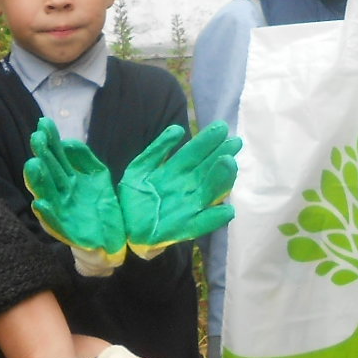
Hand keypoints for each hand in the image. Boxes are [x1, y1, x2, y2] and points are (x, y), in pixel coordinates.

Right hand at [24, 118, 125, 275]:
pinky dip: (47, 214)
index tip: (45, 123)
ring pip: (46, 193)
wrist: (111, 238)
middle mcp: (60, 193)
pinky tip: (40, 203)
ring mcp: (61, 211)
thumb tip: (68, 142)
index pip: (56, 156)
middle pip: (49, 171)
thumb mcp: (97, 175)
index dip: (50, 140)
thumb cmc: (100, 205)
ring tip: (33, 165)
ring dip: (38, 180)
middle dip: (43, 155)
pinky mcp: (66, 231)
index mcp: (67, 179)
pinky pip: (54, 222)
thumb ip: (84, 158)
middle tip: (37, 137)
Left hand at [117, 122, 242, 256]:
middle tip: (235, 141)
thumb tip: (178, 129)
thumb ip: (158, 151)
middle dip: (220, 155)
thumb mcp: (140, 169)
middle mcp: (185, 188)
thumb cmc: (133, 197)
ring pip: (207, 192)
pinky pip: (201, 224)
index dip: (206, 141)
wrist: (122, 227)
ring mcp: (186, 208)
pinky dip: (215, 219)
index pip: (194, 153)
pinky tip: (227, 212)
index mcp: (175, 172)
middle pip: (205, 170)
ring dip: (220, 179)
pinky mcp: (183, 229)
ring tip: (228, 163)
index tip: (221, 128)